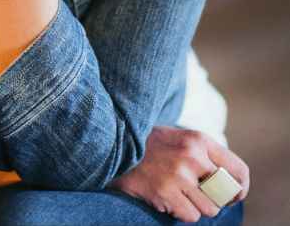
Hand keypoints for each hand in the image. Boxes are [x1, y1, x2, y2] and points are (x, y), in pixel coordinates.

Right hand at [107, 126, 249, 221]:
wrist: (114, 143)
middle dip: (217, 199)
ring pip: (210, 208)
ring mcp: (178, 175)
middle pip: (226, 193)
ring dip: (197, 206)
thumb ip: (203, 154)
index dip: (240, 188)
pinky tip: (168, 198)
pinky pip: (190, 216)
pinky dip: (181, 212)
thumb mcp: (180, 138)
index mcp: (198, 140)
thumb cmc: (150, 144)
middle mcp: (192, 156)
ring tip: (180, 194)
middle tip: (203, 195)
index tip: (233, 194)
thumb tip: (229, 182)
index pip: (238, 170)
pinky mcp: (165, 192)